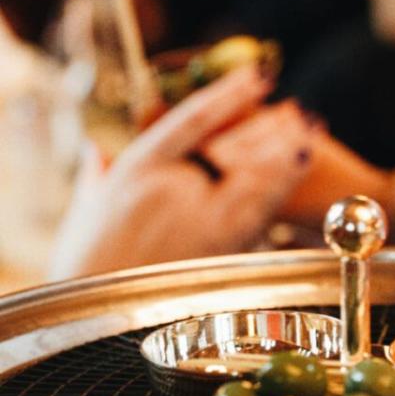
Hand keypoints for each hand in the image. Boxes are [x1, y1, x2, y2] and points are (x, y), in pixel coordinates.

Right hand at [49, 67, 314, 278]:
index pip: (190, 121)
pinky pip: (260, 209)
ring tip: (310, 133)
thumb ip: (97, 175)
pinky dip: (283, 184)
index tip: (255, 76)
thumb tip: (96, 150)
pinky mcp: (219, 251)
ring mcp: (197, 220)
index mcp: (136, 170)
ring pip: (252, 175)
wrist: (93, 319)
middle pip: (232, 146)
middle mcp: (169, 189)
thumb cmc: (85, 267)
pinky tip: (301, 169)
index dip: (227, 94)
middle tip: (299, 110)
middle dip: (268, 127)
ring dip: (284, 151)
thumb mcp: (84, 211)